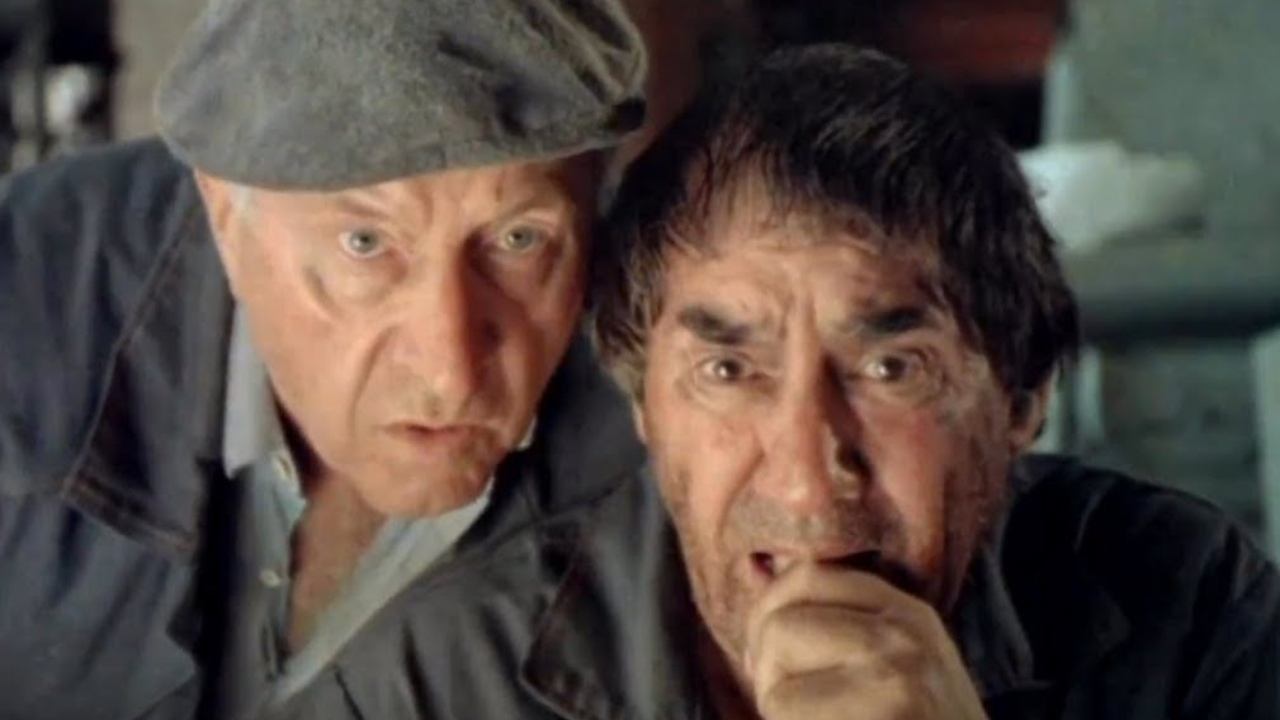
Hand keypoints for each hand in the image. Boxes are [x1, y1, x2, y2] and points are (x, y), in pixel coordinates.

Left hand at [743, 563, 987, 719]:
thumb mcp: (906, 666)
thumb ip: (846, 625)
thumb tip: (760, 575)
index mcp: (909, 614)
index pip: (808, 577)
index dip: (769, 613)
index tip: (772, 658)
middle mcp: (904, 639)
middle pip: (779, 627)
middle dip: (766, 674)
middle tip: (793, 709)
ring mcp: (894, 684)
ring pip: (775, 689)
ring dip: (780, 718)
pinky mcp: (884, 719)